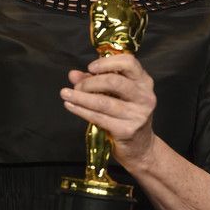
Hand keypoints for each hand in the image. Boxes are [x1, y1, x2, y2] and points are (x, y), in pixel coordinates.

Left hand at [60, 54, 156, 169]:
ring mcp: (137, 114)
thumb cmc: (126, 115)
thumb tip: (73, 75)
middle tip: (77, 87)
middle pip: (114, 81)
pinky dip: (81, 110)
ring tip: (65, 94)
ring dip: (81, 97)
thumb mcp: (115, 95)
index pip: (128, 63)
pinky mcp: (127, 130)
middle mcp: (144, 96)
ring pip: (103, 102)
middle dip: (90, 82)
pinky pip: (99, 117)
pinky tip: (70, 106)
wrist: (140, 147)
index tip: (90, 68)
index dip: (107, 62)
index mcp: (144, 82)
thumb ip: (95, 81)